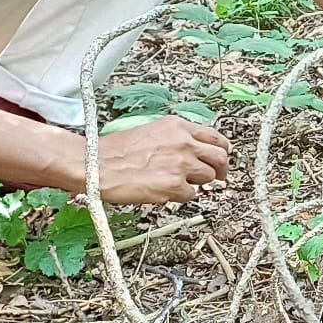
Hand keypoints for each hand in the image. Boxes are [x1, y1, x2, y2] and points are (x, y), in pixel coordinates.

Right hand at [94, 115, 231, 203]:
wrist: (99, 165)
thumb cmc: (116, 151)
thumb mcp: (151, 131)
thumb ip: (175, 138)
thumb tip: (193, 149)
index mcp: (177, 126)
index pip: (215, 136)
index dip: (222, 149)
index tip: (223, 156)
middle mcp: (184, 142)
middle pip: (220, 157)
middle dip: (221, 169)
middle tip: (218, 177)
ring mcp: (181, 164)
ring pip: (208, 177)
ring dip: (198, 183)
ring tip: (180, 183)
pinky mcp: (175, 185)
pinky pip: (191, 195)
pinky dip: (181, 196)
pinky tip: (165, 191)